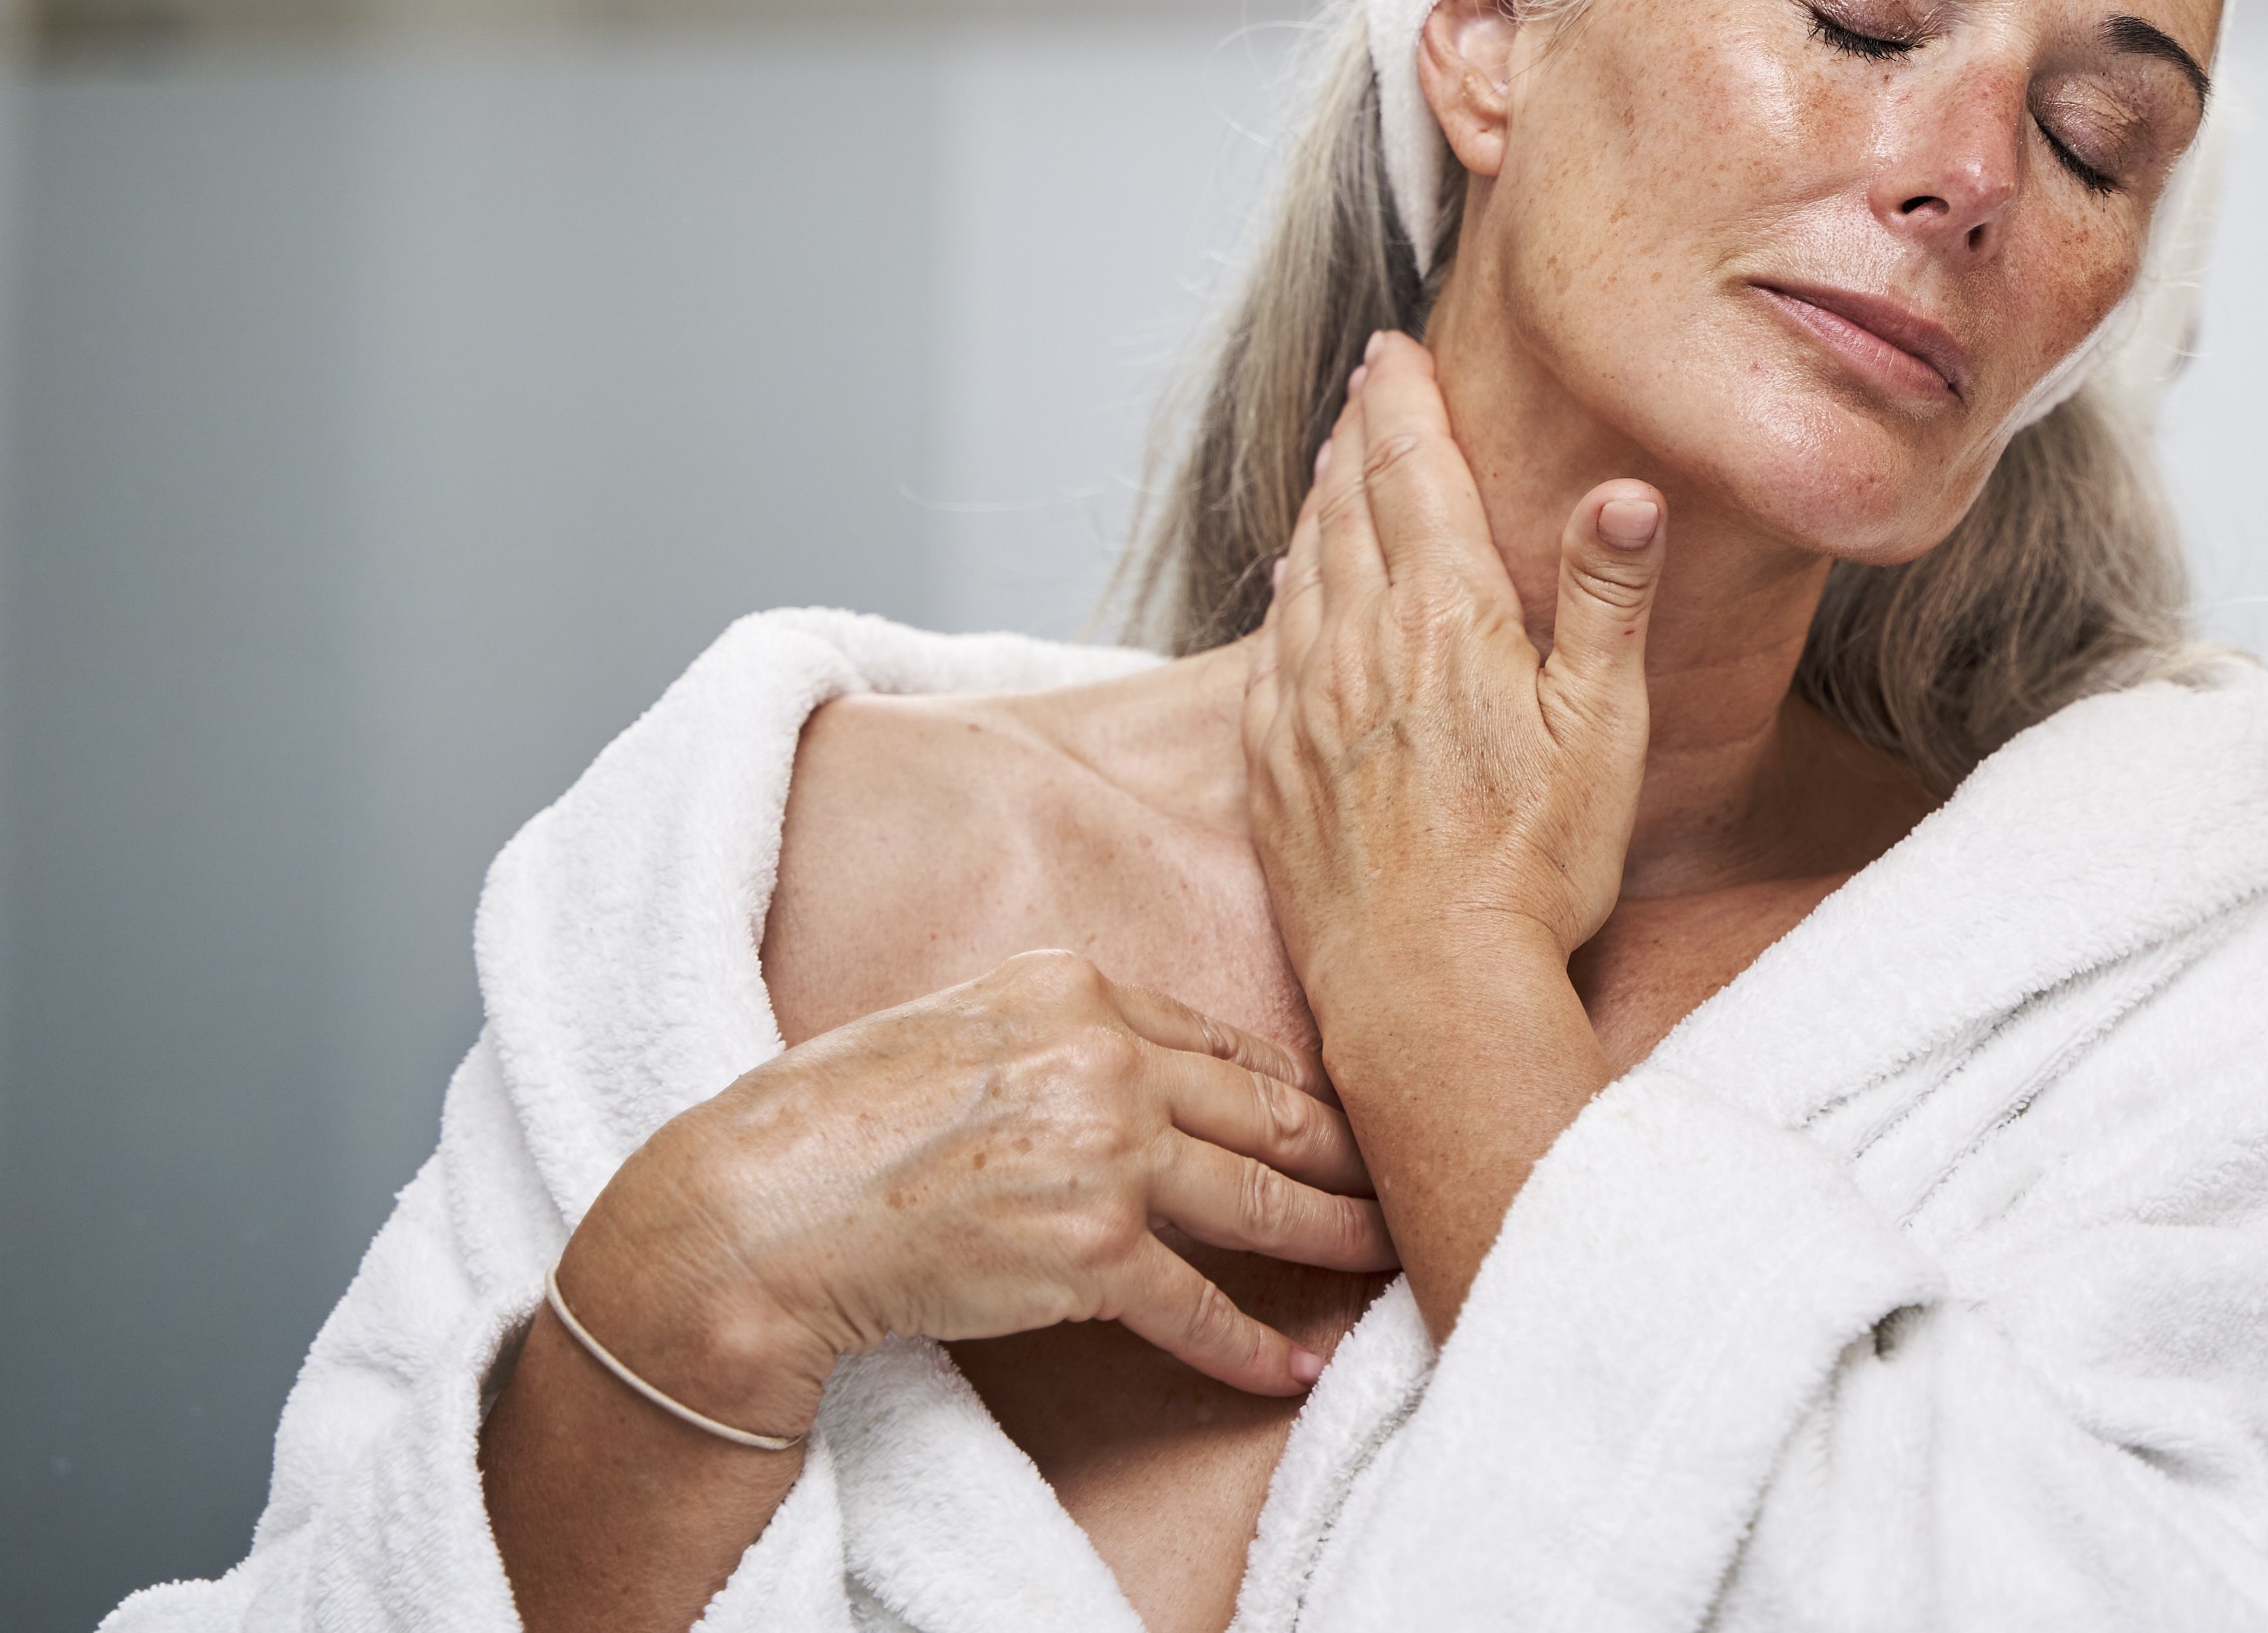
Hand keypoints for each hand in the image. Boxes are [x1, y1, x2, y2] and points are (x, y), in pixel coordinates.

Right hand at [559, 949, 1394, 1436]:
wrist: (762, 1204)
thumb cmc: (842, 1119)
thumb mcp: (968, 1025)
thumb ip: (1067, 1035)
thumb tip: (1148, 1072)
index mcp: (1079, 988)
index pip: (1225, 1044)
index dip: (1302, 1090)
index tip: (1352, 1119)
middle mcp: (1106, 1057)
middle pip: (1272, 1112)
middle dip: (1356, 1153)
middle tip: (1417, 1176)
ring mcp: (1103, 1151)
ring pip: (1263, 1200)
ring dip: (1339, 1238)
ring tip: (1395, 1258)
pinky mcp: (1086, 1250)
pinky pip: (1197, 1305)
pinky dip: (1251, 1345)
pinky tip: (1294, 1368)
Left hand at [1238, 330, 1669, 1004]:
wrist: (1427, 990)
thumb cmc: (1534, 869)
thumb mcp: (1602, 729)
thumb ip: (1608, 600)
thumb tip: (1626, 489)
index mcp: (1445, 621)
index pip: (1416, 475)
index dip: (1405, 403)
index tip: (1396, 351)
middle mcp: (1358, 646)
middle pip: (1348, 506)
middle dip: (1359, 435)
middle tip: (1365, 388)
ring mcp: (1303, 707)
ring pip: (1303, 568)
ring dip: (1319, 502)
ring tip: (1330, 464)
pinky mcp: (1271, 767)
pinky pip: (1269, 648)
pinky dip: (1285, 592)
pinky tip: (1291, 585)